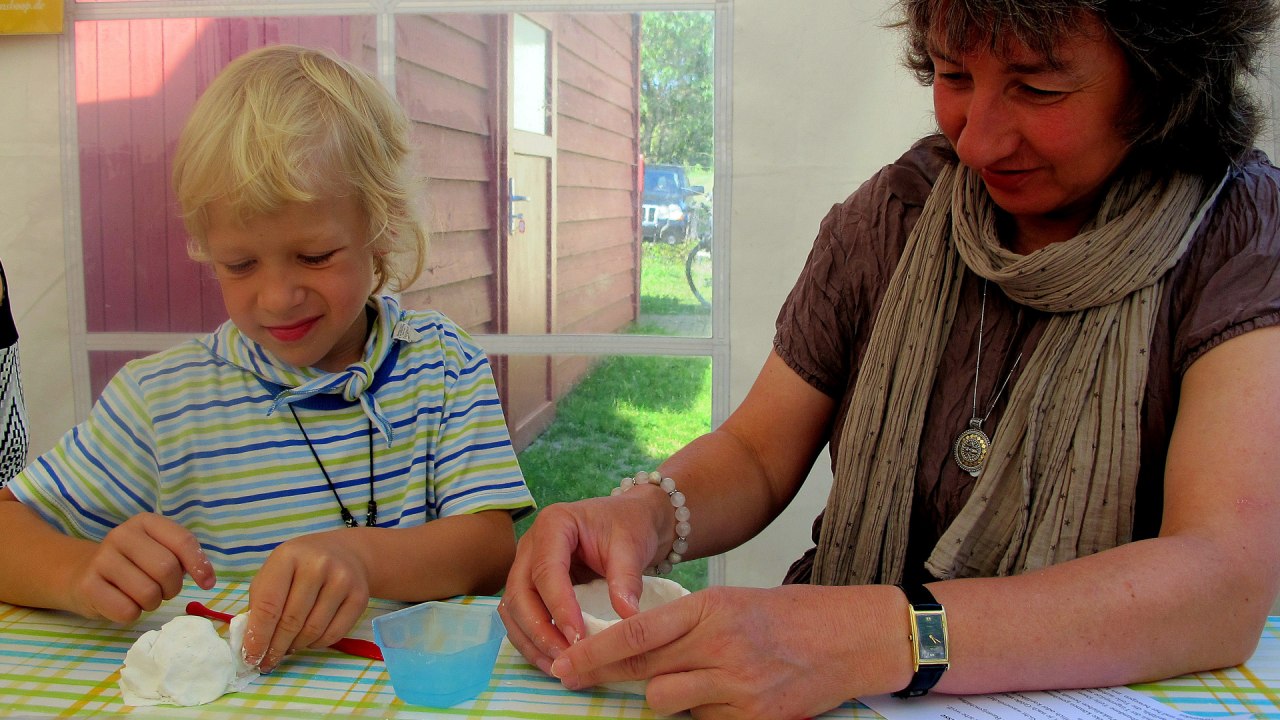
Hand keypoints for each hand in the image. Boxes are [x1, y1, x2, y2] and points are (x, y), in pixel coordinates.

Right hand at [68, 512, 214, 622]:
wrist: (81, 573)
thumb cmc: (132, 564)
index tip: (207, 583)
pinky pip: (126, 611)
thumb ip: (183, 557)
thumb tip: (207, 578)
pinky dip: (132, 614)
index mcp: (145, 522)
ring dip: (153, 603)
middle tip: (163, 591)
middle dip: (172, 588)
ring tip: (142, 596)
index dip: (199, 565)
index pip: (182, 541)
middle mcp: (121, 535)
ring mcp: (101, 559)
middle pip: (166, 569)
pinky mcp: (87, 585)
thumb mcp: (158, 549)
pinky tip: (123, 603)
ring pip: (148, 593)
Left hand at [242, 529, 370, 671]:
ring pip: (313, 630)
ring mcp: (342, 580)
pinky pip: (334, 634)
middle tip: (267, 663)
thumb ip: (260, 603)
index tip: (250, 657)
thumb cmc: (300, 566)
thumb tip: (252, 643)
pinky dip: (316, 644)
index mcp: (288, 557)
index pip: (269, 605)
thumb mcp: (274, 573)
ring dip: (296, 647)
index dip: (257, 637)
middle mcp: (318, 565)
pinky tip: (308, 641)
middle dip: (275, 648)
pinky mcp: (359, 596)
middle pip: (291, 621)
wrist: (345, 552)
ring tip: (288, 648)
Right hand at [499, 492, 668, 675]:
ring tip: (558, 667)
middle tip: (566, 660)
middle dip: (539, 631)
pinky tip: (552, 660)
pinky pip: (520, 616)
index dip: (559, 607)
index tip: (578, 639)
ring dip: (531, 641)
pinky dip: (532, 640)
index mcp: (553, 524)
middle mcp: (530, 545)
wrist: (630, 519)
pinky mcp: (529, 585)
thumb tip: (627, 617)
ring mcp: (525, 565)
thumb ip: (627, 578)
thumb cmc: (629, 526)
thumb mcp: (631, 546)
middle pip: (519, 592)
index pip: (547, 570)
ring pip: (512, 609)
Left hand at [546, 584, 909, 719]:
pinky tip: (724, 695)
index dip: (594, 651)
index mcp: (713, 609)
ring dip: (663, 693)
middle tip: (572, 677)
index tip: (565, 661)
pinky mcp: (753, 719)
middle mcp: (721, 648)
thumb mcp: (733, 603)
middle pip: (642, 670)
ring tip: (690, 678)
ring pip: (666, 700)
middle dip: (603, 674)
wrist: (852, 639)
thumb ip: (687, 626)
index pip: (637, 632)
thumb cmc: (791, 616)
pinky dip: (702, 711)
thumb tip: (636, 649)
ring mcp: (738, 688)